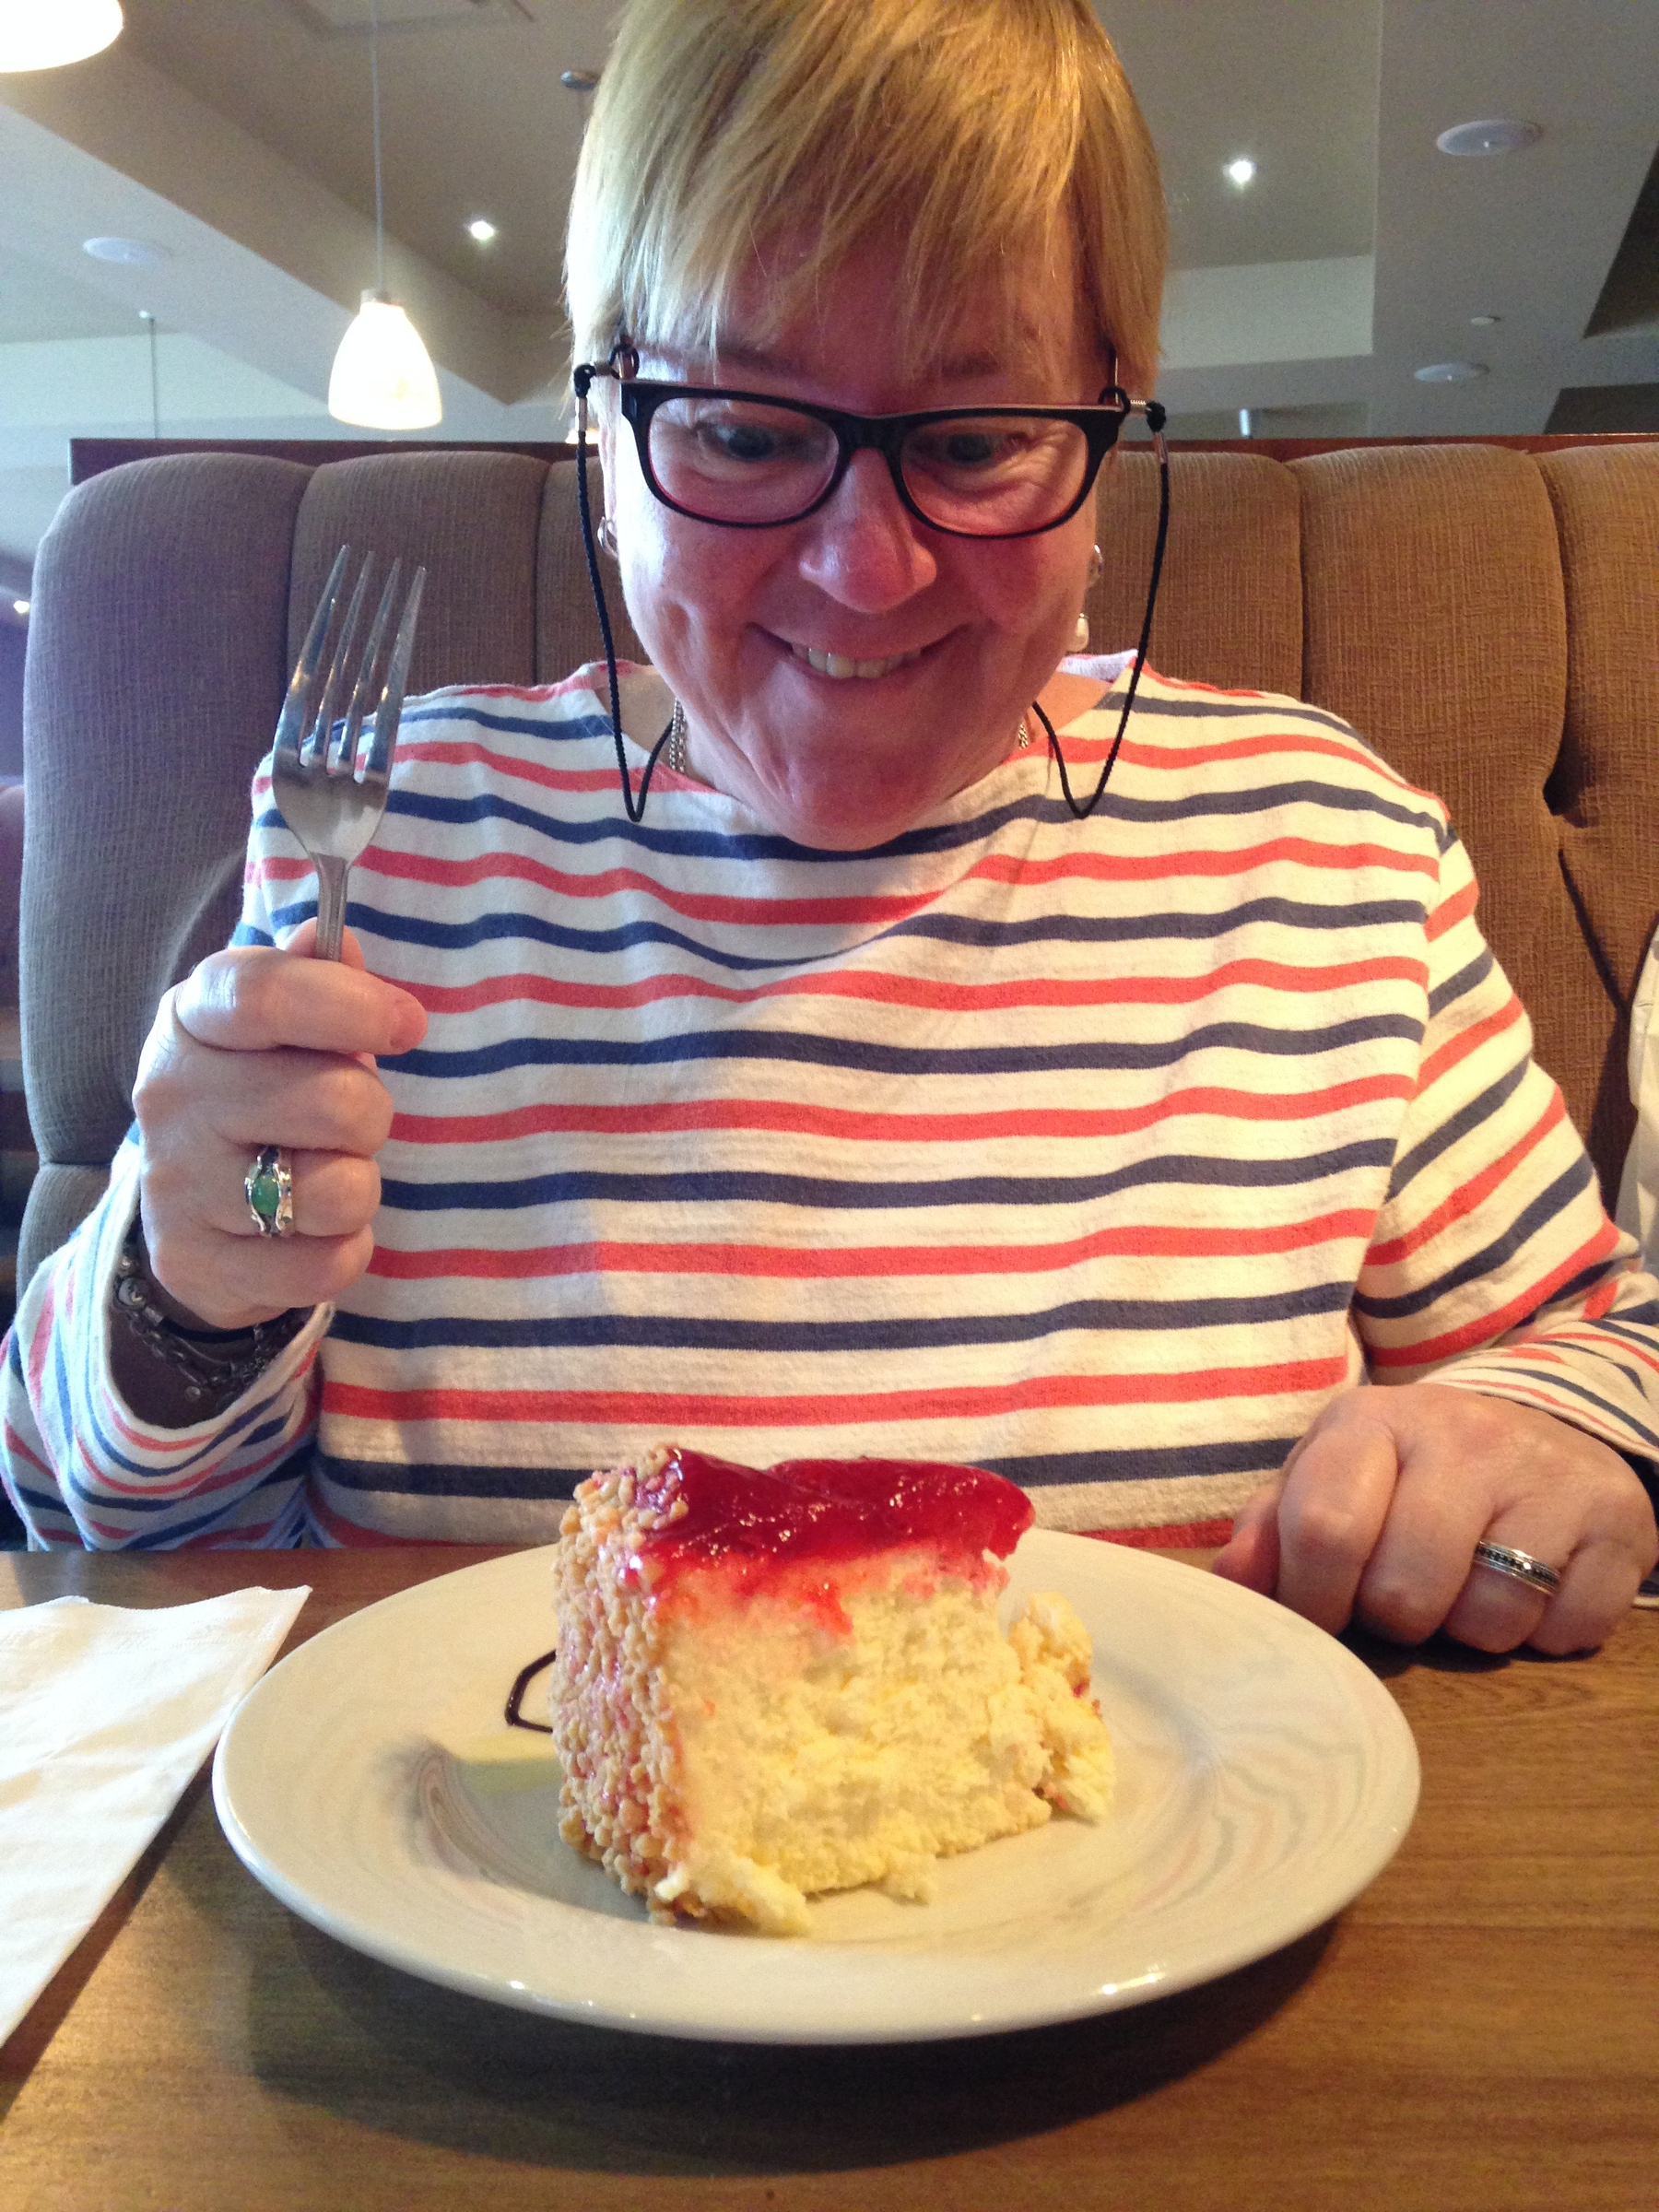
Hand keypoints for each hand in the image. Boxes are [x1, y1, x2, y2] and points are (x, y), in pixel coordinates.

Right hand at [131, 922, 426, 1329]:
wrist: (194, 1215)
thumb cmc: (263, 1096)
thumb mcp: (283, 1028)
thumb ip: (320, 981)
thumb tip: (340, 941)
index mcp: (193, 1018)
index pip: (266, 995)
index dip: (352, 1006)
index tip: (408, 1025)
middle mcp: (172, 1095)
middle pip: (333, 1100)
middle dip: (372, 1113)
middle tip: (350, 1123)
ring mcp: (178, 1185)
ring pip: (338, 1190)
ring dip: (360, 1186)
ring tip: (326, 1176)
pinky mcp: (196, 1263)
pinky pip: (326, 1265)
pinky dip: (344, 1251)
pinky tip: (313, 1232)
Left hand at [1213, 1383, 1658, 1653]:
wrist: (1533, 1430)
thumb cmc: (1404, 1474)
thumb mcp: (1327, 1478)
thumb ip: (1270, 1529)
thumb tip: (1233, 1587)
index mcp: (1371, 1421)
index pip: (1327, 1529)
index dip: (1314, 1600)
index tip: (1321, 1614)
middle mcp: (1463, 1433)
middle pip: (1405, 1593)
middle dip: (1393, 1619)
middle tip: (1402, 1594)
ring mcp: (1546, 1473)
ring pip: (1487, 1620)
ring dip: (1468, 1630)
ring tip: (1465, 1585)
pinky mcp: (1618, 1518)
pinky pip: (1566, 1629)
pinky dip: (1542, 1633)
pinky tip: (1531, 1587)